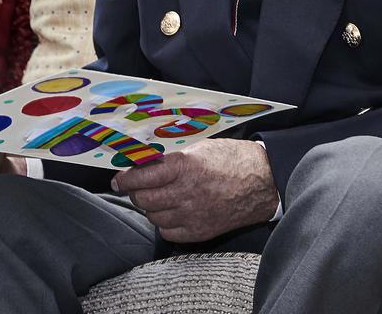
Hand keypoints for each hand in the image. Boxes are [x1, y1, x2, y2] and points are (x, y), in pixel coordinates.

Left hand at [112, 139, 278, 242]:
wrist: (262, 181)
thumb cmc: (231, 159)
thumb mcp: (198, 148)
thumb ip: (170, 157)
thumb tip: (141, 161)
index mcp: (184, 167)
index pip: (141, 176)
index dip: (124, 179)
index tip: (118, 179)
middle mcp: (186, 192)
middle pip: (143, 199)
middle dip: (134, 192)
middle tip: (135, 187)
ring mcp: (193, 214)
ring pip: (153, 217)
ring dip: (150, 207)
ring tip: (157, 198)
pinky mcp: (200, 231)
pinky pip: (168, 232)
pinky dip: (164, 223)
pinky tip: (170, 212)